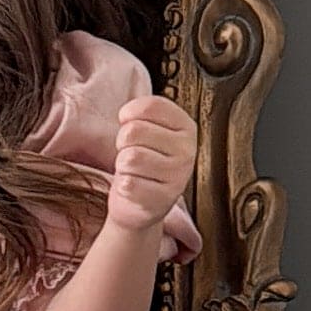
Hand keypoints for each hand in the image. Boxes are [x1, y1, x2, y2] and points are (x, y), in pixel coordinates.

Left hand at [106, 95, 196, 234]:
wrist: (142, 204)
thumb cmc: (143, 161)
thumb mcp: (149, 130)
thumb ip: (142, 114)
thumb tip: (126, 116)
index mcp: (186, 127)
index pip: (151, 106)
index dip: (129, 114)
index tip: (130, 124)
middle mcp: (187, 150)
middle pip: (134, 131)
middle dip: (122, 142)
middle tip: (131, 153)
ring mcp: (178, 176)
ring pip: (129, 157)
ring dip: (122, 165)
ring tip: (133, 171)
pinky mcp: (162, 199)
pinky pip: (128, 183)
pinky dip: (123, 186)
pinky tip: (134, 188)